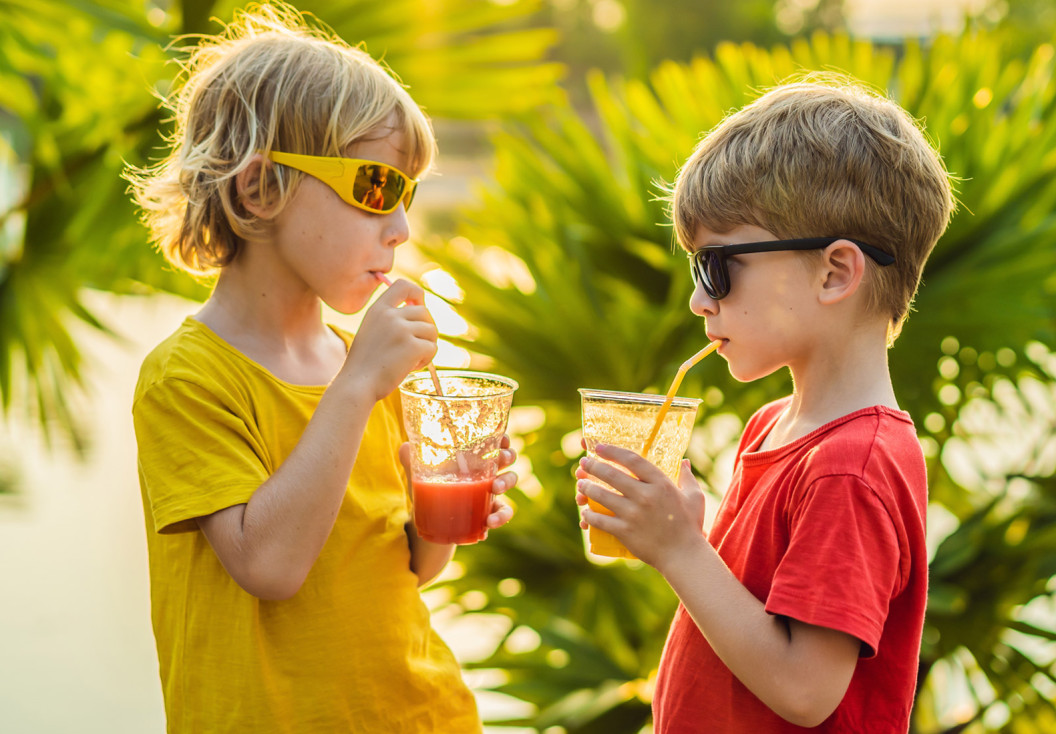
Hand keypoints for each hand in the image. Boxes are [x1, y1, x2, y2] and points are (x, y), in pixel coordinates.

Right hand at [341, 279, 437, 400]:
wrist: (357, 385)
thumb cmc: (365, 363)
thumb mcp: (372, 330)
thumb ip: (391, 319)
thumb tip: (422, 310)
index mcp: (378, 309)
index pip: (403, 285)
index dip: (416, 294)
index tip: (417, 308)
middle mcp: (390, 315)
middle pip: (424, 312)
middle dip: (426, 329)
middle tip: (417, 346)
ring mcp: (402, 330)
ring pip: (432, 331)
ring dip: (427, 346)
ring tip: (411, 359)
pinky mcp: (412, 346)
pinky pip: (432, 348)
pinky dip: (426, 359)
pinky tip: (410, 367)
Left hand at [398, 435, 518, 534]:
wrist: (430, 521)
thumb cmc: (429, 488)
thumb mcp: (419, 472)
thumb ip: (411, 458)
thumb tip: (405, 447)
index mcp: (472, 456)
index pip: (493, 440)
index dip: (502, 437)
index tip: (501, 438)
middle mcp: (486, 470)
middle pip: (508, 457)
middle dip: (508, 455)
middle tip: (500, 459)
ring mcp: (491, 491)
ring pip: (510, 481)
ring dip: (507, 481)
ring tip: (496, 488)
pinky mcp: (490, 511)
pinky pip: (504, 512)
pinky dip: (501, 516)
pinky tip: (490, 521)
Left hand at [575, 444, 705, 568]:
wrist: (683, 555)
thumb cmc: (689, 526)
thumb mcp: (695, 497)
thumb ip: (687, 477)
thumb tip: (684, 461)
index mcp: (660, 483)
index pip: (632, 459)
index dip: (612, 451)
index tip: (599, 447)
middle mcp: (645, 495)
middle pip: (612, 475)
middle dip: (593, 466)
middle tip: (583, 463)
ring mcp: (634, 514)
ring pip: (602, 495)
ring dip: (587, 488)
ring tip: (581, 484)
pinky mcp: (625, 531)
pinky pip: (600, 520)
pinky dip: (589, 516)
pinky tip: (585, 512)